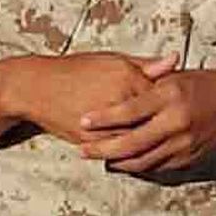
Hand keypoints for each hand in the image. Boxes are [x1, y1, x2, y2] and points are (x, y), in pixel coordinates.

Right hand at [5, 52, 178, 144]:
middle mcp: (119, 102)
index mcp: (128, 79)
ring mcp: (105, 124)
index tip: (179, 108)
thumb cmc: (76, 69)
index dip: (172, 104)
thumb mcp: (113, 60)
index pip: (163, 97)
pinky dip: (128, 155)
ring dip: (148, 145)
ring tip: (159, 145)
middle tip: (174, 130)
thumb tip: (176, 59)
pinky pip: (117, 153)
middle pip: (153, 122)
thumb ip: (146, 65)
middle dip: (163, 128)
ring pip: (137, 142)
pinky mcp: (91, 141)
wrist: (37, 88)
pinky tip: (137, 153)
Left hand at [77, 66, 215, 171]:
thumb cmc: (199, 83)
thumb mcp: (173, 76)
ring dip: (117, 161)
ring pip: (143, 159)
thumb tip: (116, 84)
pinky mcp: (188, 157)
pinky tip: (121, 163)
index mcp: (168, 96)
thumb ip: (145, 80)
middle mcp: (175, 122)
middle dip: (103, 148)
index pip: (129, 110)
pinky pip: (157, 166)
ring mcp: (183, 143)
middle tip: (82, 149)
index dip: (103, 118)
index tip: (82, 121)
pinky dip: (136, 166)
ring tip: (97, 158)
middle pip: (132, 142)